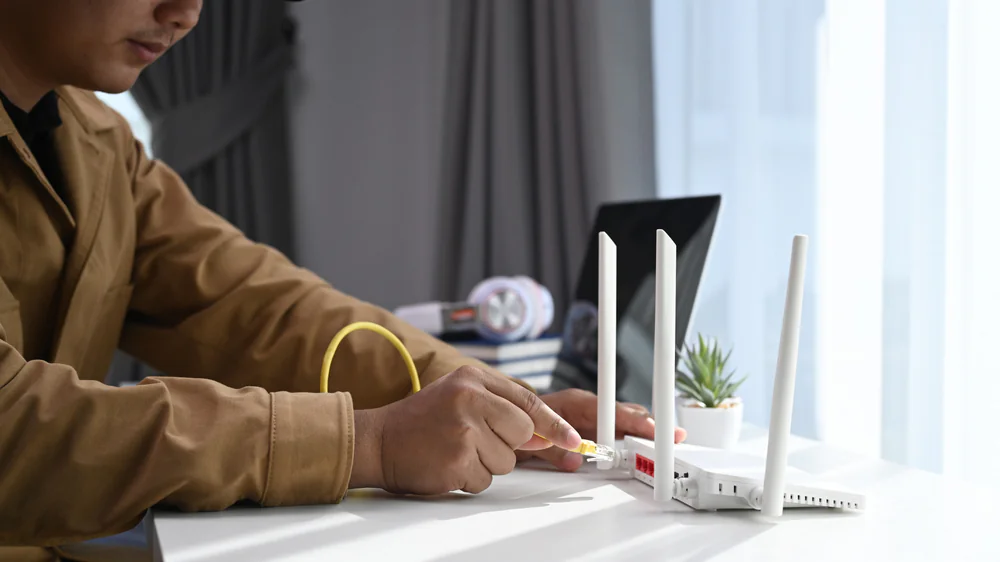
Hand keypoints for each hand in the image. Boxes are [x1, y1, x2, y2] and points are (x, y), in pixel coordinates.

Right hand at [349, 366, 580, 493]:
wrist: (378, 441)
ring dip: (486, 462)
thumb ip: (503, 408)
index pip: (528, 401)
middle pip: (523, 432)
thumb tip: (546, 436)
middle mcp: (469, 399)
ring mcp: (463, 431)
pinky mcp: (456, 461)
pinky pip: (485, 479)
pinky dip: (470, 477)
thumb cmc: (421, 421)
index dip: (554, 424)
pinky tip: (448, 463)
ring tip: (456, 448)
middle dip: (507, 443)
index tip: (572, 439)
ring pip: (507, 460)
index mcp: (472, 378)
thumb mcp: (461, 397)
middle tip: (474, 439)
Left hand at [515, 388, 686, 470]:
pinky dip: (632, 438)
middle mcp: (587, 408)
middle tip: (674, 435)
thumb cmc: (519, 421)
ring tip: (669, 440)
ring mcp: (591, 418)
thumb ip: (552, 450)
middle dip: (649, 425)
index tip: (649, 429)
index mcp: (575, 403)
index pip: (611, 411)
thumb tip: (576, 460)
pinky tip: (647, 447)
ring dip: (644, 432)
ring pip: (624, 422)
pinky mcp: (592, 429)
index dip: (632, 421)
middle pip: (624, 414)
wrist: (508, 419)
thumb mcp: (531, 439)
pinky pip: (617, 431)